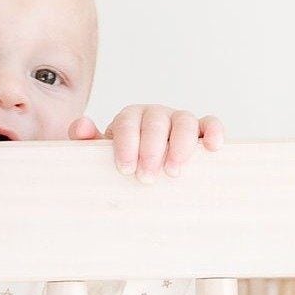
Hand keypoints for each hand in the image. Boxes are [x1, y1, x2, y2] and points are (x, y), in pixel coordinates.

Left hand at [68, 106, 223, 180]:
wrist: (143, 171)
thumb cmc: (123, 164)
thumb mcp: (102, 156)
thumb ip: (88, 142)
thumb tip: (80, 127)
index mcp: (130, 118)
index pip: (128, 122)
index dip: (127, 143)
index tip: (125, 169)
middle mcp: (155, 116)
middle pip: (155, 122)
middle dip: (151, 149)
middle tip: (146, 178)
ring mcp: (179, 122)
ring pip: (184, 121)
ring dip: (180, 145)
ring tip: (173, 172)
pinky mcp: (200, 132)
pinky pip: (210, 123)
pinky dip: (213, 131)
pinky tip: (212, 147)